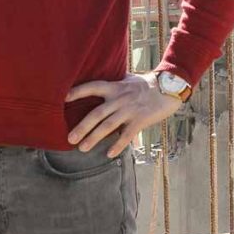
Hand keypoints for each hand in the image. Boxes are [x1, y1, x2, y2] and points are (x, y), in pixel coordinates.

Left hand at [66, 73, 181, 156]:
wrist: (169, 88)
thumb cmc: (147, 84)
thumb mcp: (128, 79)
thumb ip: (114, 82)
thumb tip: (100, 81)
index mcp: (115, 87)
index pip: (92, 87)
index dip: (78, 92)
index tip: (63, 98)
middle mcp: (120, 98)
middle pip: (97, 113)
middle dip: (82, 127)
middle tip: (70, 139)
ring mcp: (130, 110)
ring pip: (108, 126)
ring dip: (94, 138)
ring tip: (83, 148)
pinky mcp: (140, 120)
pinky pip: (127, 135)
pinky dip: (118, 145)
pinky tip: (109, 154)